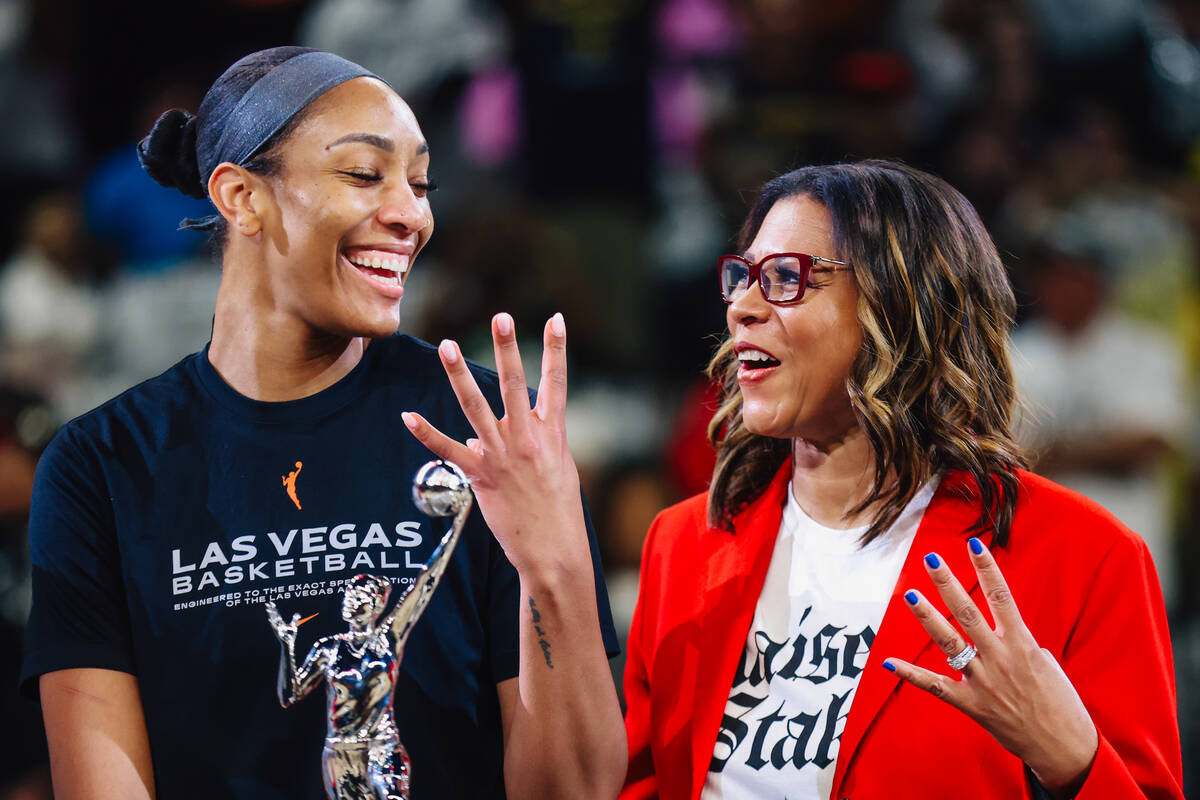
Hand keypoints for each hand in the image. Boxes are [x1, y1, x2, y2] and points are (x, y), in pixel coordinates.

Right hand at [265, 601, 298, 646]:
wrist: (289, 644)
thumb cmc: (290, 635)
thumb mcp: (293, 626)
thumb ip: (295, 619)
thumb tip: (297, 614)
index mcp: (280, 622)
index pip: (276, 614)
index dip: (274, 608)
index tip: (271, 602)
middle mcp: (277, 625)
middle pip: (274, 615)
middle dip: (271, 609)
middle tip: (267, 603)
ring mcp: (277, 628)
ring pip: (273, 620)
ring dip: (270, 615)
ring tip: (268, 610)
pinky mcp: (278, 632)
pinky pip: (275, 626)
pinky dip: (272, 623)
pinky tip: (270, 620)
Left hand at [402, 312, 587, 577]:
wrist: (554, 549)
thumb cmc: (556, 509)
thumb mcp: (553, 469)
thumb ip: (522, 443)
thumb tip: (476, 434)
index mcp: (551, 434)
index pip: (556, 382)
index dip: (557, 348)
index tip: (555, 317)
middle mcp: (528, 439)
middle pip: (517, 385)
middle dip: (507, 349)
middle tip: (500, 316)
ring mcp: (503, 456)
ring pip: (477, 407)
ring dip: (460, 375)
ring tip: (448, 346)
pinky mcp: (481, 477)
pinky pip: (449, 451)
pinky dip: (427, 433)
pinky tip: (408, 415)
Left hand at [883, 538, 1097, 795]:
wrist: (1064, 747)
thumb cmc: (1060, 701)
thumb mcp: (1045, 662)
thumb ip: (1018, 641)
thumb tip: (999, 628)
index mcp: (1022, 644)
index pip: (1002, 597)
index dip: (987, 569)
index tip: (974, 543)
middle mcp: (1000, 659)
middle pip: (968, 613)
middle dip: (948, 584)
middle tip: (930, 559)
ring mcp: (983, 682)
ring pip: (949, 644)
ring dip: (928, 618)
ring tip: (910, 595)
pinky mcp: (972, 705)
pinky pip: (936, 686)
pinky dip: (912, 674)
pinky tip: (889, 661)